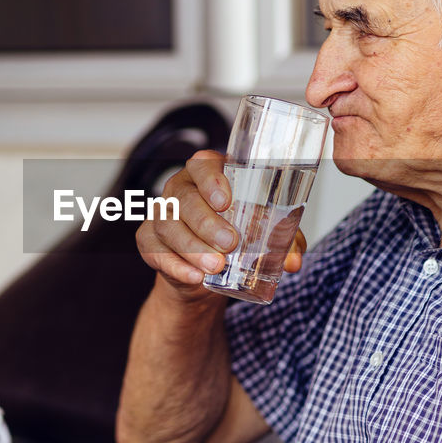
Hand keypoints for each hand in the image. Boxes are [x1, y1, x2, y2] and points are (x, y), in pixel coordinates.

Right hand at [136, 150, 306, 299]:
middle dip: (206, 222)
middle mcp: (181, 188)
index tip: (225, 201)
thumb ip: (283, 242)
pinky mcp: (148, 239)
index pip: (203, 164)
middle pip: (185, 198)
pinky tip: (194, 277)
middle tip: (230, 243)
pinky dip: (175, 265)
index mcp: (209, 175)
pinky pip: (154, 249)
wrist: (206, 271)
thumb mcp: (263, 234)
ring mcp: (161, 213)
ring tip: (216, 266)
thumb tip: (293, 261)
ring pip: (168, 224)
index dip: (211, 179)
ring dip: (192, 248)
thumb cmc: (235, 236)